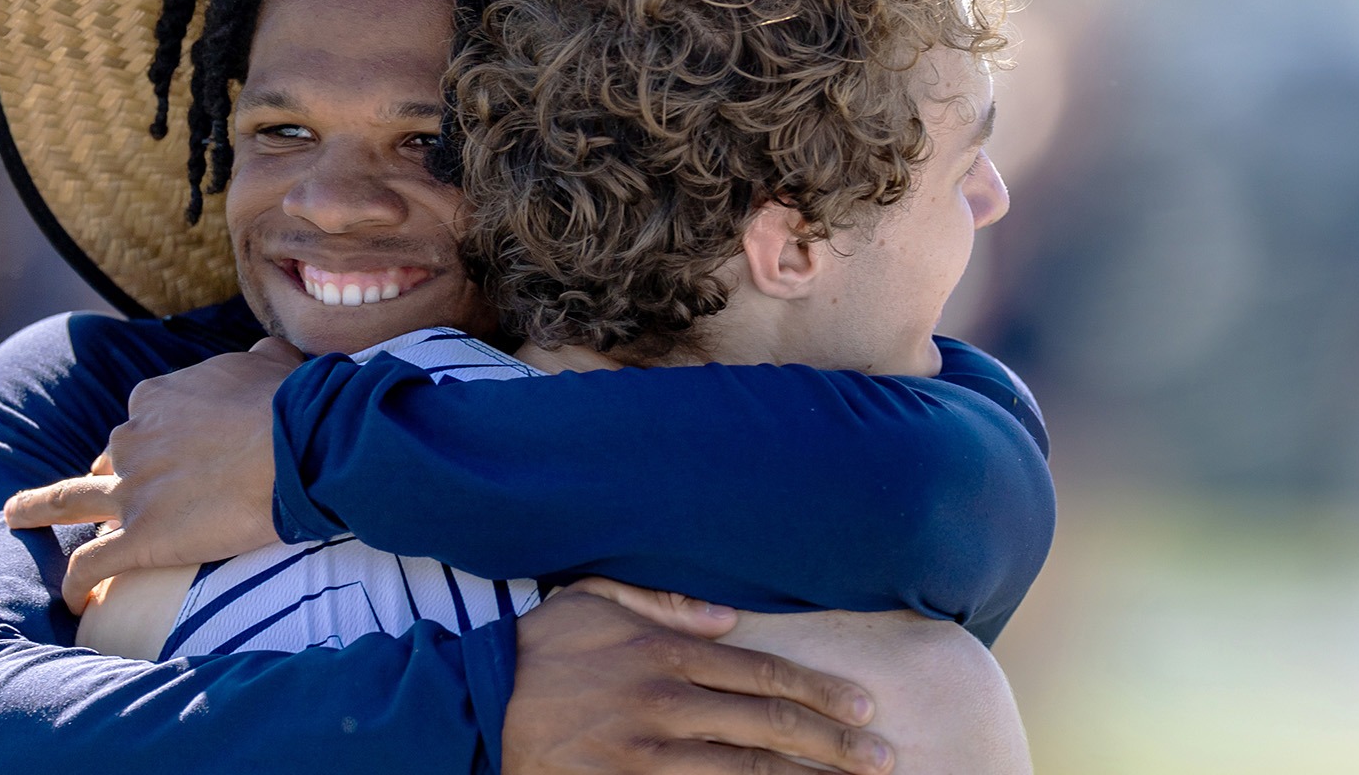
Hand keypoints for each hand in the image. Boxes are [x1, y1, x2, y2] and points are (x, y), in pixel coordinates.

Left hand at [3, 337, 303, 612]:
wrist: (298, 447)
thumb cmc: (291, 404)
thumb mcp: (268, 361)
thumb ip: (253, 357)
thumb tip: (260, 354)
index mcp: (157, 399)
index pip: (141, 423)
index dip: (154, 441)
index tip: (174, 455)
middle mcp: (133, 441)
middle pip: (109, 463)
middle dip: (112, 477)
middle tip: (124, 498)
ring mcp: (132, 492)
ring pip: (69, 502)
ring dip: (39, 508)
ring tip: (15, 516)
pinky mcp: (141, 539)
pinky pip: (91, 565)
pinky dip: (76, 584)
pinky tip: (70, 600)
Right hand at [505, 578, 891, 774]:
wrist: (474, 703)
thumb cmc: (539, 647)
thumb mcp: (595, 601)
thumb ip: (664, 603)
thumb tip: (728, 616)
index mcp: (664, 653)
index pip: (761, 676)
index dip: (818, 695)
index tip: (862, 709)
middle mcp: (663, 704)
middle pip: (766, 728)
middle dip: (833, 746)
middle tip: (884, 758)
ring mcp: (645, 756)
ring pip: (744, 773)